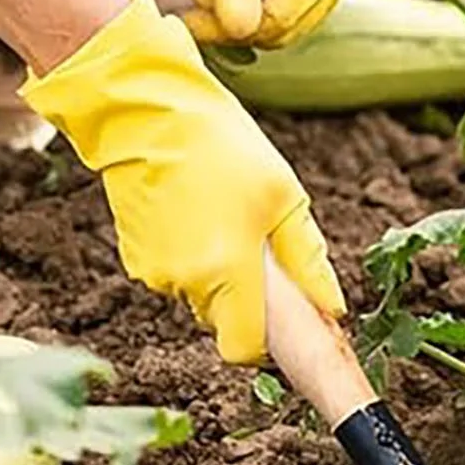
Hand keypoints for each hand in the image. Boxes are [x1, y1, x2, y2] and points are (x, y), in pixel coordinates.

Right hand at [21, 0, 344, 363]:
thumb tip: (331, 307)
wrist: (145, 114)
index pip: (245, 350)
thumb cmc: (221, 148)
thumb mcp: (283, 196)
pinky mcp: (134, 258)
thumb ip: (307, 259)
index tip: (282, 315)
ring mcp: (154, 273)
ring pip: (200, 295)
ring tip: (222, 214)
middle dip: (247, 296)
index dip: (267, 342)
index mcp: (228, 273)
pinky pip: (174, 273)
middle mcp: (186, 283)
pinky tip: (193, 210)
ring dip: (217, 272)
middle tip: (256, 241)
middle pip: (226, 321)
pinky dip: (189, 255)